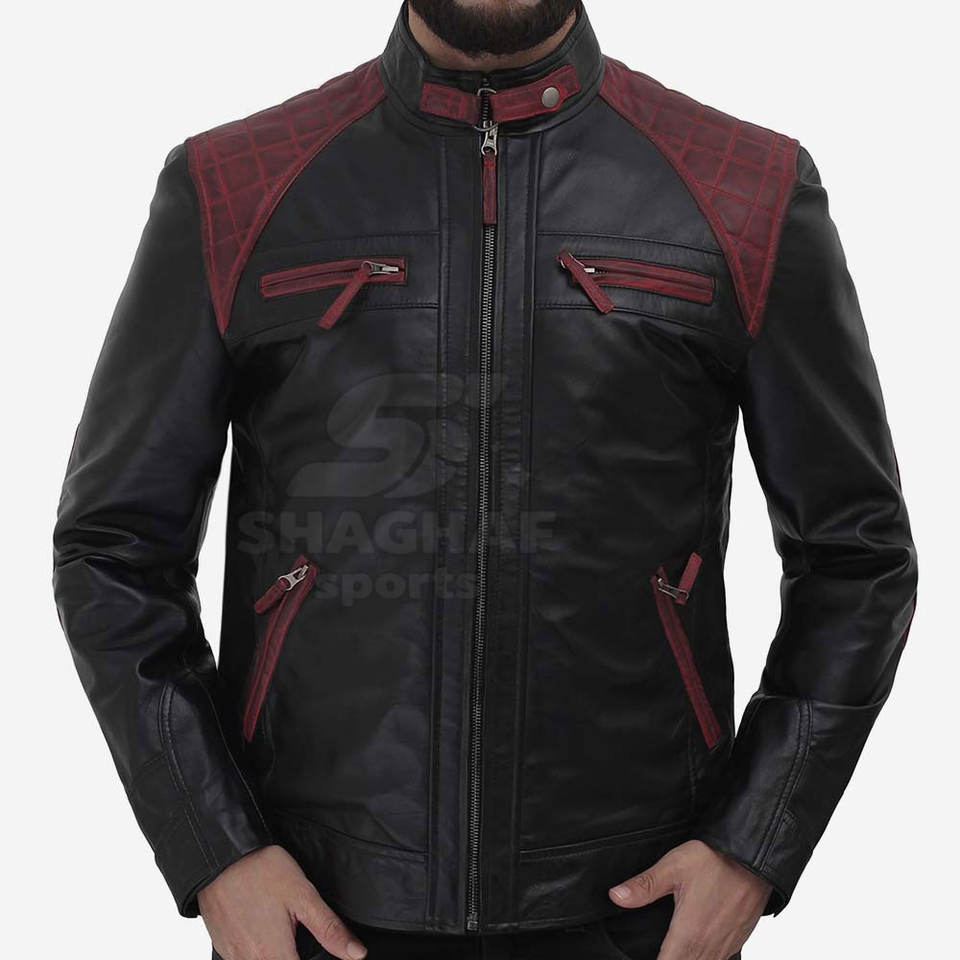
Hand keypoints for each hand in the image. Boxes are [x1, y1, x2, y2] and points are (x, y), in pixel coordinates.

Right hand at [198, 845, 365, 959]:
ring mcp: (234, 957)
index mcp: (275, 954)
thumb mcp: (303, 895)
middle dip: (294, 956)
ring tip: (280, 931)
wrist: (222, 857)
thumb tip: (356, 953)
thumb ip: (329, 929)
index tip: (314, 949)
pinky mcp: (223, 949)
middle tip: (296, 935)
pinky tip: (264, 932)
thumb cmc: (262, 871)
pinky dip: (258, 952)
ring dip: (276, 953)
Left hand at [608, 840, 771, 959]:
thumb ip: (644, 886)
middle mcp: (709, 945)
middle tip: (661, 950)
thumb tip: (617, 896)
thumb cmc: (714, 860)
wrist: (753, 857)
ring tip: (673, 951)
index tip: (641, 957)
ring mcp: (726, 945)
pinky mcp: (738, 939)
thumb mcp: (673, 867)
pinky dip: (706, 958)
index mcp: (689, 932)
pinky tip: (697, 949)